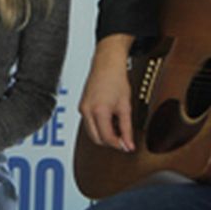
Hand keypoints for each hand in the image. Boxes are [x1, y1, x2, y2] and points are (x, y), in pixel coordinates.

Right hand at [79, 34, 135, 151]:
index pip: (107, 138)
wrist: (107, 63)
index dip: (119, 144)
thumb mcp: (125, 106)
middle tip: (123, 139)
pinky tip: (109, 120)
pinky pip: (89, 124)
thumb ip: (127, 128)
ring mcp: (82, 109)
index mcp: (99, 111)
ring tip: (118, 127)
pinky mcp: (82, 106)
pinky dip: (99, 126)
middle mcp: (87, 111)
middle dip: (110, 141)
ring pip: (91, 133)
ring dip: (104, 135)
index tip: (128, 146)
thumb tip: (129, 144)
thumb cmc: (116, 79)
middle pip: (96, 139)